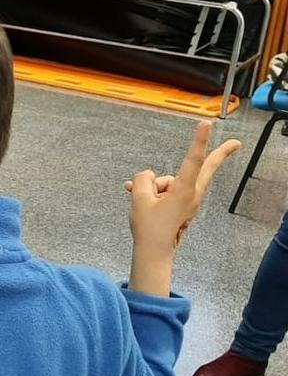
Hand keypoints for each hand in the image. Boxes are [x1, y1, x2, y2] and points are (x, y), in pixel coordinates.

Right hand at [123, 121, 241, 255]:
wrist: (154, 251)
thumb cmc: (149, 227)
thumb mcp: (139, 198)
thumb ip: (143, 179)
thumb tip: (148, 176)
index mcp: (184, 191)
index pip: (193, 160)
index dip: (199, 141)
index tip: (206, 125)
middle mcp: (191, 194)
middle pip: (206, 168)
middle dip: (220, 154)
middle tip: (236, 143)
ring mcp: (189, 200)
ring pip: (171, 180)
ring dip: (155, 186)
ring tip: (143, 202)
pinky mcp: (182, 205)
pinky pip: (168, 189)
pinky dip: (154, 191)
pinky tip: (138, 195)